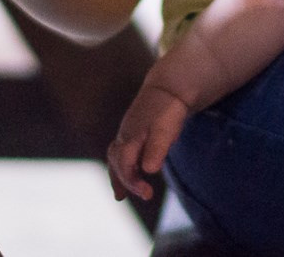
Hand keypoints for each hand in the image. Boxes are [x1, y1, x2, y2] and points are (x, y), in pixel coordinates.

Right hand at [107, 80, 189, 202]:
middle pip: (117, 163)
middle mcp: (125, 136)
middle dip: (124, 181)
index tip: (148, 194)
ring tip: (120, 195)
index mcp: (131, 137)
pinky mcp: (133, 132)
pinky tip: (132, 173)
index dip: (133, 182)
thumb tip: (149, 170)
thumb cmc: (167, 109)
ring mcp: (127, 133)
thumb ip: (157, 148)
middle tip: (139, 196)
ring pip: (115, 158)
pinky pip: (121, 153)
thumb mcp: (165, 129)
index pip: (125, 166)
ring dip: (117, 176)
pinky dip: (122, 167)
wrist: (168, 86)